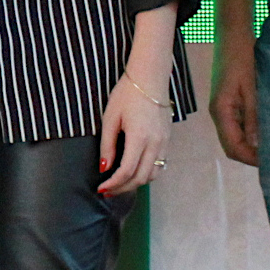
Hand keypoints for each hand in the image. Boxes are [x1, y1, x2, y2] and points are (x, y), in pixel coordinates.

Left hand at [98, 72, 170, 194]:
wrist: (150, 78)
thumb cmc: (127, 94)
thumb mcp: (110, 118)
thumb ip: (108, 145)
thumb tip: (104, 168)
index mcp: (139, 138)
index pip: (127, 171)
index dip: (113, 183)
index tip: (101, 188)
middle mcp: (155, 143)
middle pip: (141, 178)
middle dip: (123, 188)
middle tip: (107, 191)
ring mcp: (164, 142)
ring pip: (152, 174)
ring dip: (136, 183)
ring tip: (119, 184)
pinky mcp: (167, 140)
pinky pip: (159, 165)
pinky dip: (146, 174)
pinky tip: (134, 172)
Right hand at [210, 43, 258, 166]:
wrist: (233, 34)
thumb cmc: (242, 58)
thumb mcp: (251, 88)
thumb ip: (253, 116)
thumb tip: (256, 145)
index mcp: (221, 111)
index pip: (233, 147)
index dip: (250, 159)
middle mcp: (219, 113)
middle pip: (232, 145)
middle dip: (251, 155)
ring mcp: (224, 107)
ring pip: (236, 136)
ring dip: (252, 144)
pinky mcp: (230, 101)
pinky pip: (239, 124)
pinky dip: (251, 132)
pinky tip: (267, 131)